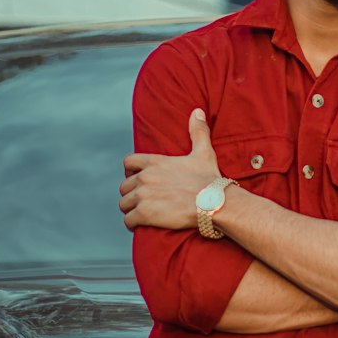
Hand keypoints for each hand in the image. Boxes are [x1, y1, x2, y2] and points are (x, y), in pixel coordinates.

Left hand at [119, 108, 220, 232]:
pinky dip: (132, 224)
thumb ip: (198, 131)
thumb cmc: (209, 179)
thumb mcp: (203, 152)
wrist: (213, 202)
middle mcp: (144, 177)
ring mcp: (143, 196)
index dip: (130, 172)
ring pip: (124, 203)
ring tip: (139, 215)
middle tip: (141, 201)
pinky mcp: (144, 214)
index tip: (136, 180)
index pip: (128, 163)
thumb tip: (197, 111)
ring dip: (130, 209)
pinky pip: (128, 220)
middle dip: (131, 194)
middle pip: (124, 186)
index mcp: (155, 162)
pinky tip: (139, 225)